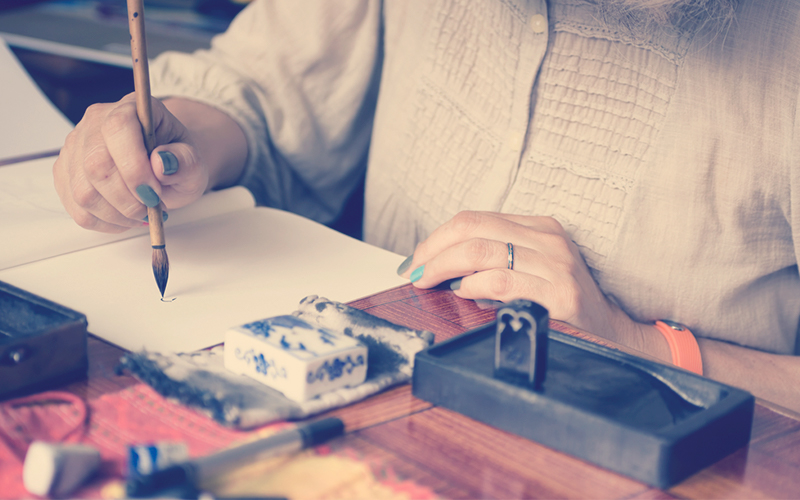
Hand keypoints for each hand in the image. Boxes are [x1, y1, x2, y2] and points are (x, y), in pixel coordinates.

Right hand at [53, 93, 208, 232]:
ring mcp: (74, 148)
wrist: (164, 165)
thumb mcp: (194, 161)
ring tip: (143, 213)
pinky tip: (125, 217)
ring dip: (118, 215)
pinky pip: (77, 209)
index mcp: (130, 108)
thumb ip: (185, 161)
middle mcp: (94, 123)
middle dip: (128, 200)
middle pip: (96, 166)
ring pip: (83, 192)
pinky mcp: (65, 174)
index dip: (135, 168)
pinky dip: (106, 222)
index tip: (154, 194)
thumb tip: (162, 162)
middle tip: (152, 208)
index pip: (118, 129)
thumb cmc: (176, 160)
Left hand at [398, 211, 669, 358]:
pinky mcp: (560, 294)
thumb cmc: (564, 301)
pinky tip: (463, 293)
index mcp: (539, 227)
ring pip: (482, 252)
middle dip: (432, 251)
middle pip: (472, 230)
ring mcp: (556, 265)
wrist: (612, 331)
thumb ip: (493, 260)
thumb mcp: (531, 268)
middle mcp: (548, 240)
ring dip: (445, 267)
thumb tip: (440, 266)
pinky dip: (474, 286)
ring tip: (429, 282)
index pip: (474, 219)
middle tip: (413, 271)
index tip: (415, 258)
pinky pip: (502, 281)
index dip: (437, 238)